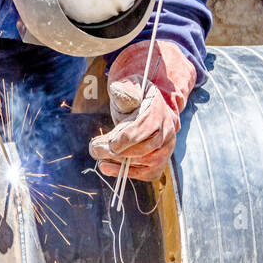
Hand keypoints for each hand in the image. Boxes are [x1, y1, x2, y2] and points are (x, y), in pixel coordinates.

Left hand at [88, 40, 195, 180]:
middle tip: (95, 150)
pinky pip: (147, 173)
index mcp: (158, 112)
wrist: (150, 108)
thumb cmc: (136, 99)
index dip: (120, 139)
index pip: (142, 129)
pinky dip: (127, 173)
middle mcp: (167, 131)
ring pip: (145, 162)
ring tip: (100, 160)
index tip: (99, 142)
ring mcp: (167, 148)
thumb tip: (117, 90)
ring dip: (119, 164)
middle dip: (117, 153)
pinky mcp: (162, 161)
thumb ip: (124, 91)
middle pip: (144, 148)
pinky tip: (107, 168)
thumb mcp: (130, 89)